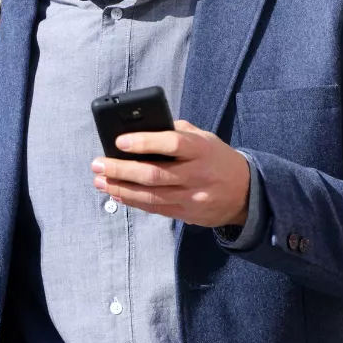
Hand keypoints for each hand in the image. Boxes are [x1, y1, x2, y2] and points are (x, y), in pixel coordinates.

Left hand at [91, 119, 249, 227]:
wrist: (245, 192)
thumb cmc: (216, 157)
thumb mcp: (204, 137)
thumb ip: (176, 131)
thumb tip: (142, 128)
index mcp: (201, 149)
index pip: (171, 144)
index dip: (144, 142)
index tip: (119, 141)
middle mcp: (197, 174)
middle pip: (154, 175)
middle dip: (121, 170)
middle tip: (98, 164)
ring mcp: (191, 197)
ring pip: (150, 196)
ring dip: (121, 189)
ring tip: (100, 181)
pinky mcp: (186, 214)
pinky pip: (155, 209)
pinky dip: (133, 202)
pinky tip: (116, 195)